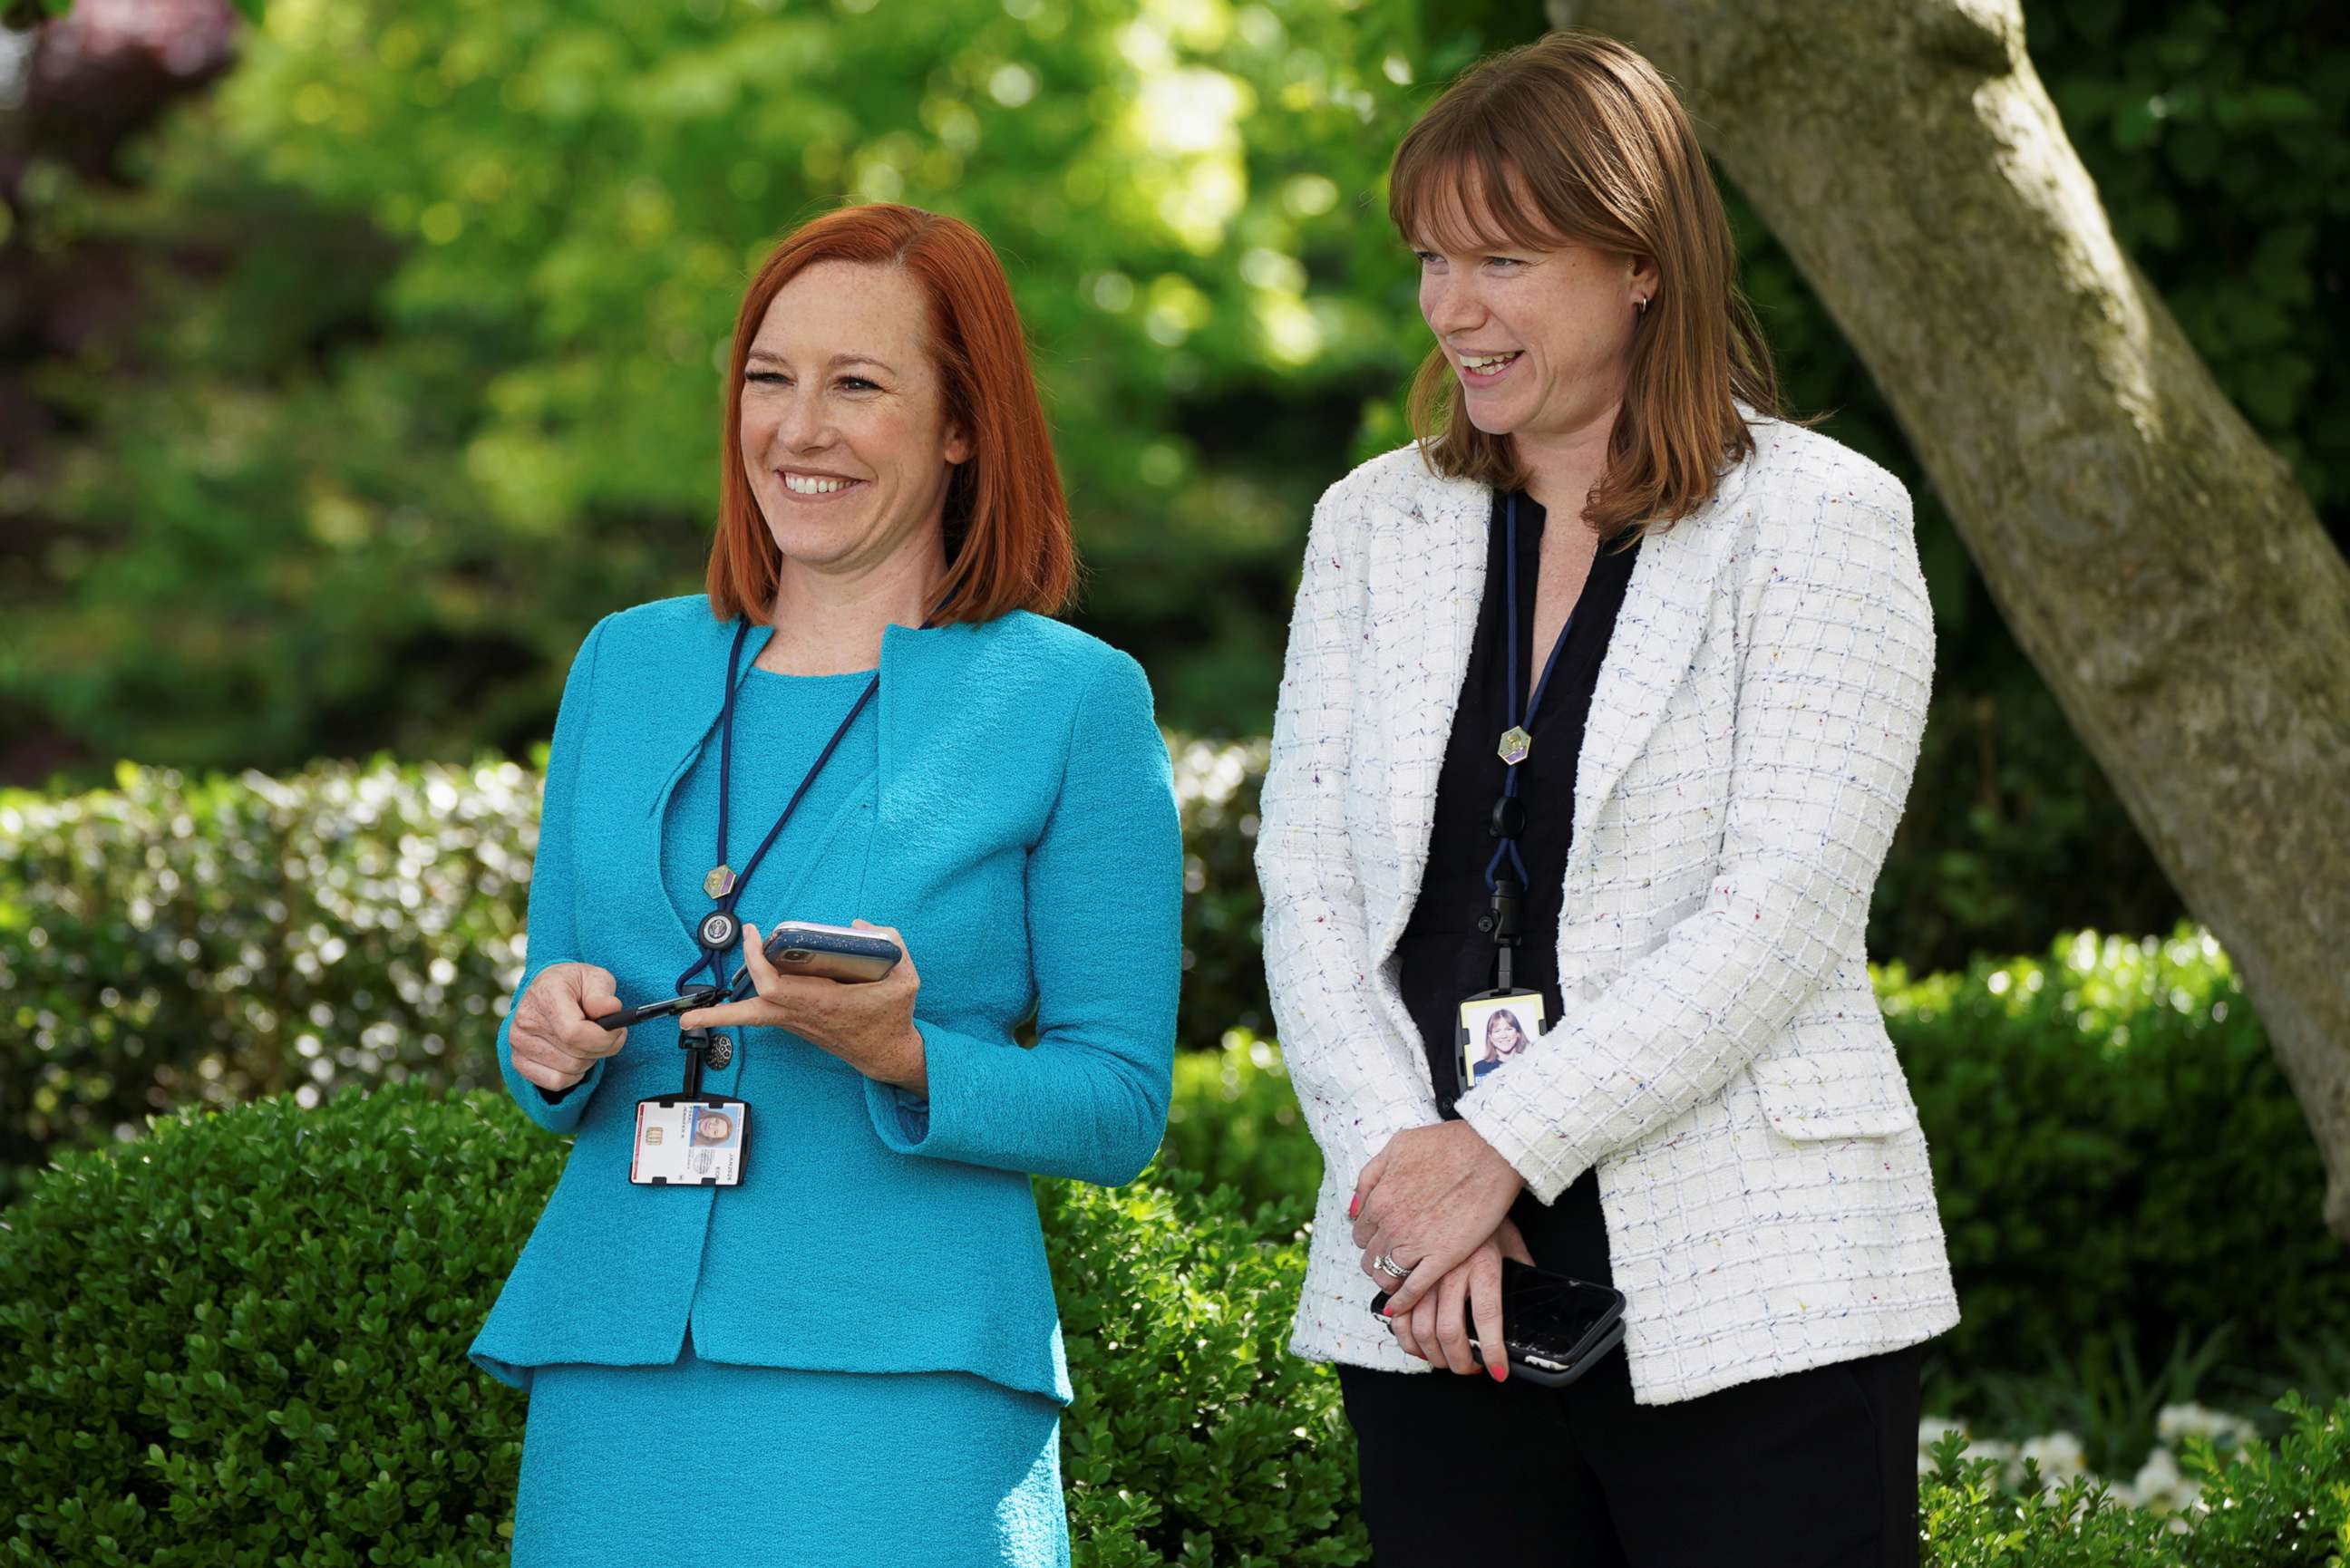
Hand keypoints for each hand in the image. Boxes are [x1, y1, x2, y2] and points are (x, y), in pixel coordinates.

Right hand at [508, 962, 628, 1092]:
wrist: (549, 990)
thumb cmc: (577, 985)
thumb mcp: (595, 978)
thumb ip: (603, 994)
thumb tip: (610, 1009)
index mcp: (545, 994)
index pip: (574, 1032)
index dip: (602, 1038)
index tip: (618, 1031)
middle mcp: (526, 1019)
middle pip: (575, 1053)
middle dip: (602, 1048)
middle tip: (610, 1034)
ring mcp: (518, 1042)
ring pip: (569, 1069)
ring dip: (590, 1060)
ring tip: (591, 1041)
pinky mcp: (518, 1060)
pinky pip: (555, 1082)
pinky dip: (574, 1075)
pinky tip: (577, 1056)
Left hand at [678, 920, 926, 1092]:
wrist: (889, 1055)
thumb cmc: (893, 1017)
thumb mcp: (906, 979)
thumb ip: (891, 944)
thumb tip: (859, 925)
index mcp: (823, 1002)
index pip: (775, 985)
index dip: (757, 960)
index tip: (754, 934)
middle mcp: (803, 1016)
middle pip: (751, 1012)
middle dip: (717, 1013)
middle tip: (685, 1013)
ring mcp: (798, 1024)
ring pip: (753, 1018)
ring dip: (721, 1017)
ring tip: (689, 1017)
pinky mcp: (799, 1026)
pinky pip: (766, 1014)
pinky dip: (748, 1005)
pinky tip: (730, 1002)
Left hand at [1351, 1120, 1524, 1317]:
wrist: (1488, 1150)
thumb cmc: (1446, 1144)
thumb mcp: (1396, 1147)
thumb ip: (1370, 1177)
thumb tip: (1354, 1208)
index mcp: (1379, 1198)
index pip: (1359, 1233)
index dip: (1370, 1239)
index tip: (1380, 1241)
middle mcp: (1392, 1224)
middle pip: (1369, 1257)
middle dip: (1377, 1260)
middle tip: (1390, 1260)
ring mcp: (1416, 1242)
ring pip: (1386, 1276)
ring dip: (1388, 1280)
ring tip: (1398, 1280)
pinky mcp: (1443, 1257)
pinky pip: (1413, 1288)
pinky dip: (1403, 1301)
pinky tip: (1399, 1306)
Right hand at [1388, 1218, 1536, 1378]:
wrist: (1457, 1176)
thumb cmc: (1484, 1210)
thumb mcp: (1510, 1240)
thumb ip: (1519, 1269)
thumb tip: (1532, 1296)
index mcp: (1483, 1264)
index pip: (1488, 1317)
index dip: (1492, 1351)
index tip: (1497, 1371)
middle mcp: (1452, 1270)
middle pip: (1449, 1331)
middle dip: (1459, 1362)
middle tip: (1468, 1368)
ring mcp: (1425, 1272)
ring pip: (1420, 1328)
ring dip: (1433, 1355)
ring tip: (1444, 1360)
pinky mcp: (1406, 1271)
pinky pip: (1398, 1314)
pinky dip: (1404, 1336)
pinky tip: (1417, 1343)